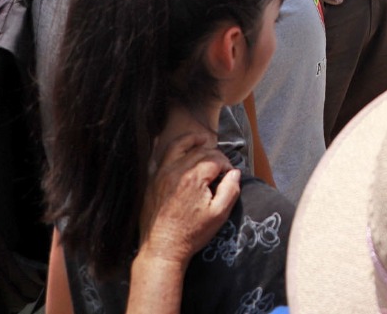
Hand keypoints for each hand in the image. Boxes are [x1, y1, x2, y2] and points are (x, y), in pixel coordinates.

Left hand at [136, 130, 239, 267]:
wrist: (163, 248)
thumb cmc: (192, 233)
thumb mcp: (219, 215)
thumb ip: (230, 190)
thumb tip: (235, 173)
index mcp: (195, 177)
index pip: (216, 159)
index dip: (226, 165)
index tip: (229, 176)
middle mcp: (177, 170)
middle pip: (200, 151)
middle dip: (214, 154)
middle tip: (220, 166)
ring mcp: (162, 174)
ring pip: (178, 146)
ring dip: (191, 139)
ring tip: (201, 139)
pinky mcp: (152, 181)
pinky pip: (156, 157)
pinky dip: (161, 146)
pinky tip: (164, 140)